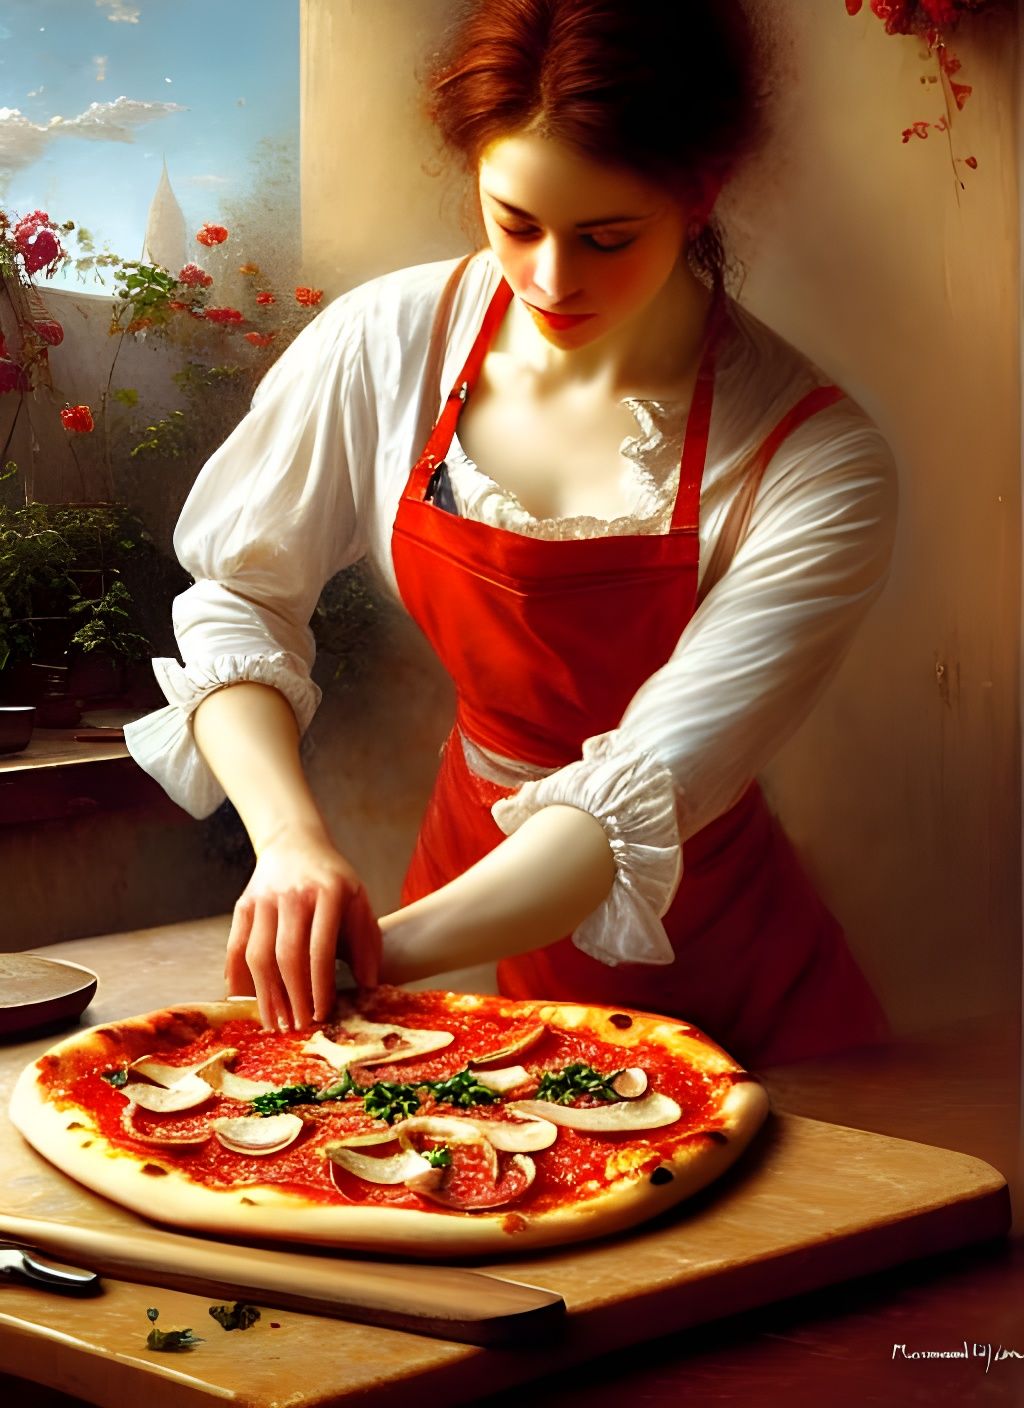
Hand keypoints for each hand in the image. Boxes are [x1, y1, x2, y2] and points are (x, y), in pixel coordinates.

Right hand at [224, 823, 380, 1031]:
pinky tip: (245, 1000)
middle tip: (297, 1027)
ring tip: (274, 1022)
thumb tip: (369, 985)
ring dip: (266, 994)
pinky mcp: (243, 905)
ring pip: (258, 955)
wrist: (294, 843)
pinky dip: (238, 977)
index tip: (321, 1014)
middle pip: (287, 956)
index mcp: (328, 894)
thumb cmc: (333, 880)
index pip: (321, 949)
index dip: (319, 986)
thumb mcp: (358, 900)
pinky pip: (236, 947)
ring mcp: (264, 900)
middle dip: (292, 997)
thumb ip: (366, 941)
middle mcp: (293, 895)